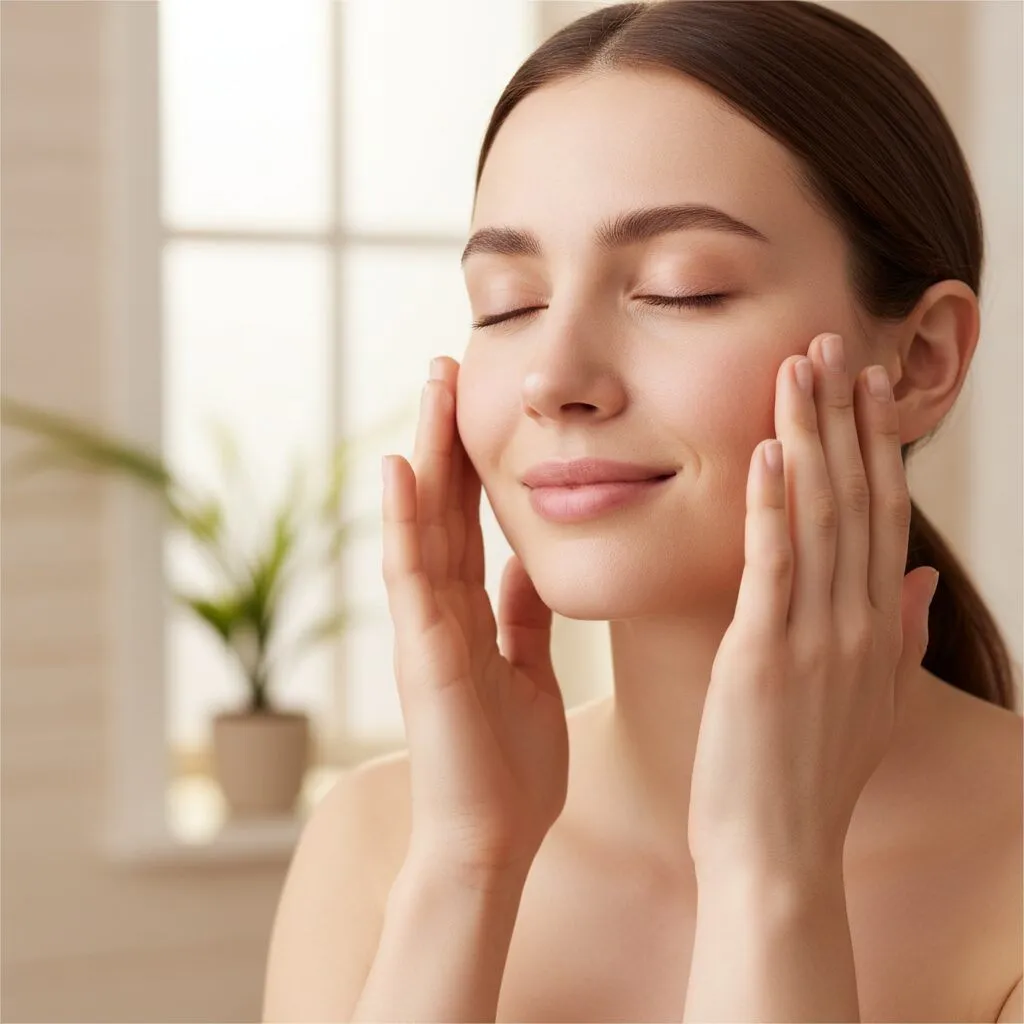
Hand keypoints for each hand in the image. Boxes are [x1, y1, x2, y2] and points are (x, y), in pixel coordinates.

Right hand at [381, 356, 568, 886]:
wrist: (492, 838)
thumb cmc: (510, 764)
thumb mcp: (527, 670)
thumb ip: (521, 616)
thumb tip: (526, 566)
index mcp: (472, 613)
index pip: (469, 520)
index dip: (474, 461)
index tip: (485, 403)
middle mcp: (442, 609)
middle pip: (443, 506)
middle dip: (447, 435)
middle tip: (450, 365)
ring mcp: (426, 627)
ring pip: (422, 524)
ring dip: (426, 452)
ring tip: (432, 386)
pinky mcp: (422, 652)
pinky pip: (410, 576)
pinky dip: (403, 521)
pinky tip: (402, 467)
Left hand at [687, 332, 938, 876]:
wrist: (777, 855)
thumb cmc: (810, 777)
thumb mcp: (871, 703)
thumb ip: (898, 634)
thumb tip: (915, 573)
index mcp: (877, 629)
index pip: (880, 516)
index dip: (876, 445)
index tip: (868, 385)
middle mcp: (858, 624)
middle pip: (856, 499)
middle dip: (846, 418)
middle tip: (834, 343)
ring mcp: (815, 639)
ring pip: (819, 518)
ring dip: (811, 437)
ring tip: (801, 369)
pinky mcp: (764, 658)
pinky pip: (772, 567)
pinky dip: (771, 506)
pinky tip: (767, 451)